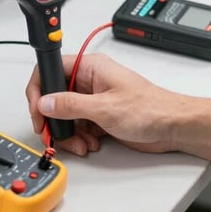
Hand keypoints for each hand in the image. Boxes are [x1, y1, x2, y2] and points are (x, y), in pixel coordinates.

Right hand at [25, 53, 185, 155]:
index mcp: (91, 67)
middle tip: (50, 133)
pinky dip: (79, 137)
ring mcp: (95, 99)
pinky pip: (78, 126)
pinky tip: (90, 143)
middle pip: (55, 97)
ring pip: (66, 115)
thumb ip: (70, 105)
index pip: (51, 70)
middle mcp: (90, 81)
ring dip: (68, 132)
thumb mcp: (104, 108)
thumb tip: (45, 103)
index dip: (39, 90)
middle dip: (53, 119)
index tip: (37, 110)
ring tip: (80, 143)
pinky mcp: (100, 116)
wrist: (173, 127)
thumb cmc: (151, 109)